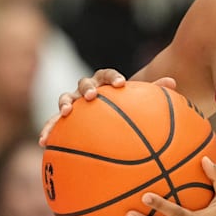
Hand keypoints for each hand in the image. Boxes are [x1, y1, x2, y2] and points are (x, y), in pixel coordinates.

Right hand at [37, 71, 176, 145]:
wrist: (107, 120)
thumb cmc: (127, 110)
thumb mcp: (141, 103)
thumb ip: (154, 91)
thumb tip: (172, 82)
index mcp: (105, 83)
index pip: (107, 74)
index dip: (112, 77)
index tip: (120, 84)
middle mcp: (87, 89)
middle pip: (84, 82)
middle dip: (87, 87)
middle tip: (92, 95)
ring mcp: (73, 103)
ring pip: (65, 97)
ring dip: (64, 103)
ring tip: (65, 113)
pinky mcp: (62, 120)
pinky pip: (53, 123)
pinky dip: (48, 129)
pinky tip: (43, 142)